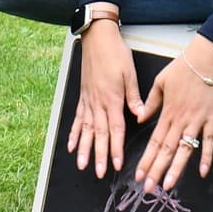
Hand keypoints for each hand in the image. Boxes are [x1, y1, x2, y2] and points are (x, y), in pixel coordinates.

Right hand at [67, 22, 141, 177]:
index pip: (115, 129)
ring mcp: (88, 101)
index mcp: (112, 98)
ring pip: (85, 130)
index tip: (116, 163)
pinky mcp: (82, 97)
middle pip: (98, 134)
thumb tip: (140, 115)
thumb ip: (134, 97)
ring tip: (82, 165)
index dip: (115, 147)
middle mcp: (98, 103)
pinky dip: (74, 133)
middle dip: (98, 155)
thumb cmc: (115, 53)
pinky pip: (77, 119)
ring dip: (83, 149)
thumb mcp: (130, 73)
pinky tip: (72, 145)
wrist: (97, 39)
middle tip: (98, 172)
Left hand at [134, 35, 212, 193]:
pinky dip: (207, 156)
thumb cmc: (184, 67)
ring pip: (185, 149)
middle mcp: (181, 120)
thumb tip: (140, 117)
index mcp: (167, 112)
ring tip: (168, 184)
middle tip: (149, 187)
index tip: (139, 174)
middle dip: (156, 170)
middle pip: (167, 150)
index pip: (154, 142)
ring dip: (176, 168)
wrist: (206, 59)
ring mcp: (197, 121)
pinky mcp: (212, 119)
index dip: (146, 159)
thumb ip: (150, 103)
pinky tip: (203, 170)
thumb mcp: (159, 82)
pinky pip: (209, 141)